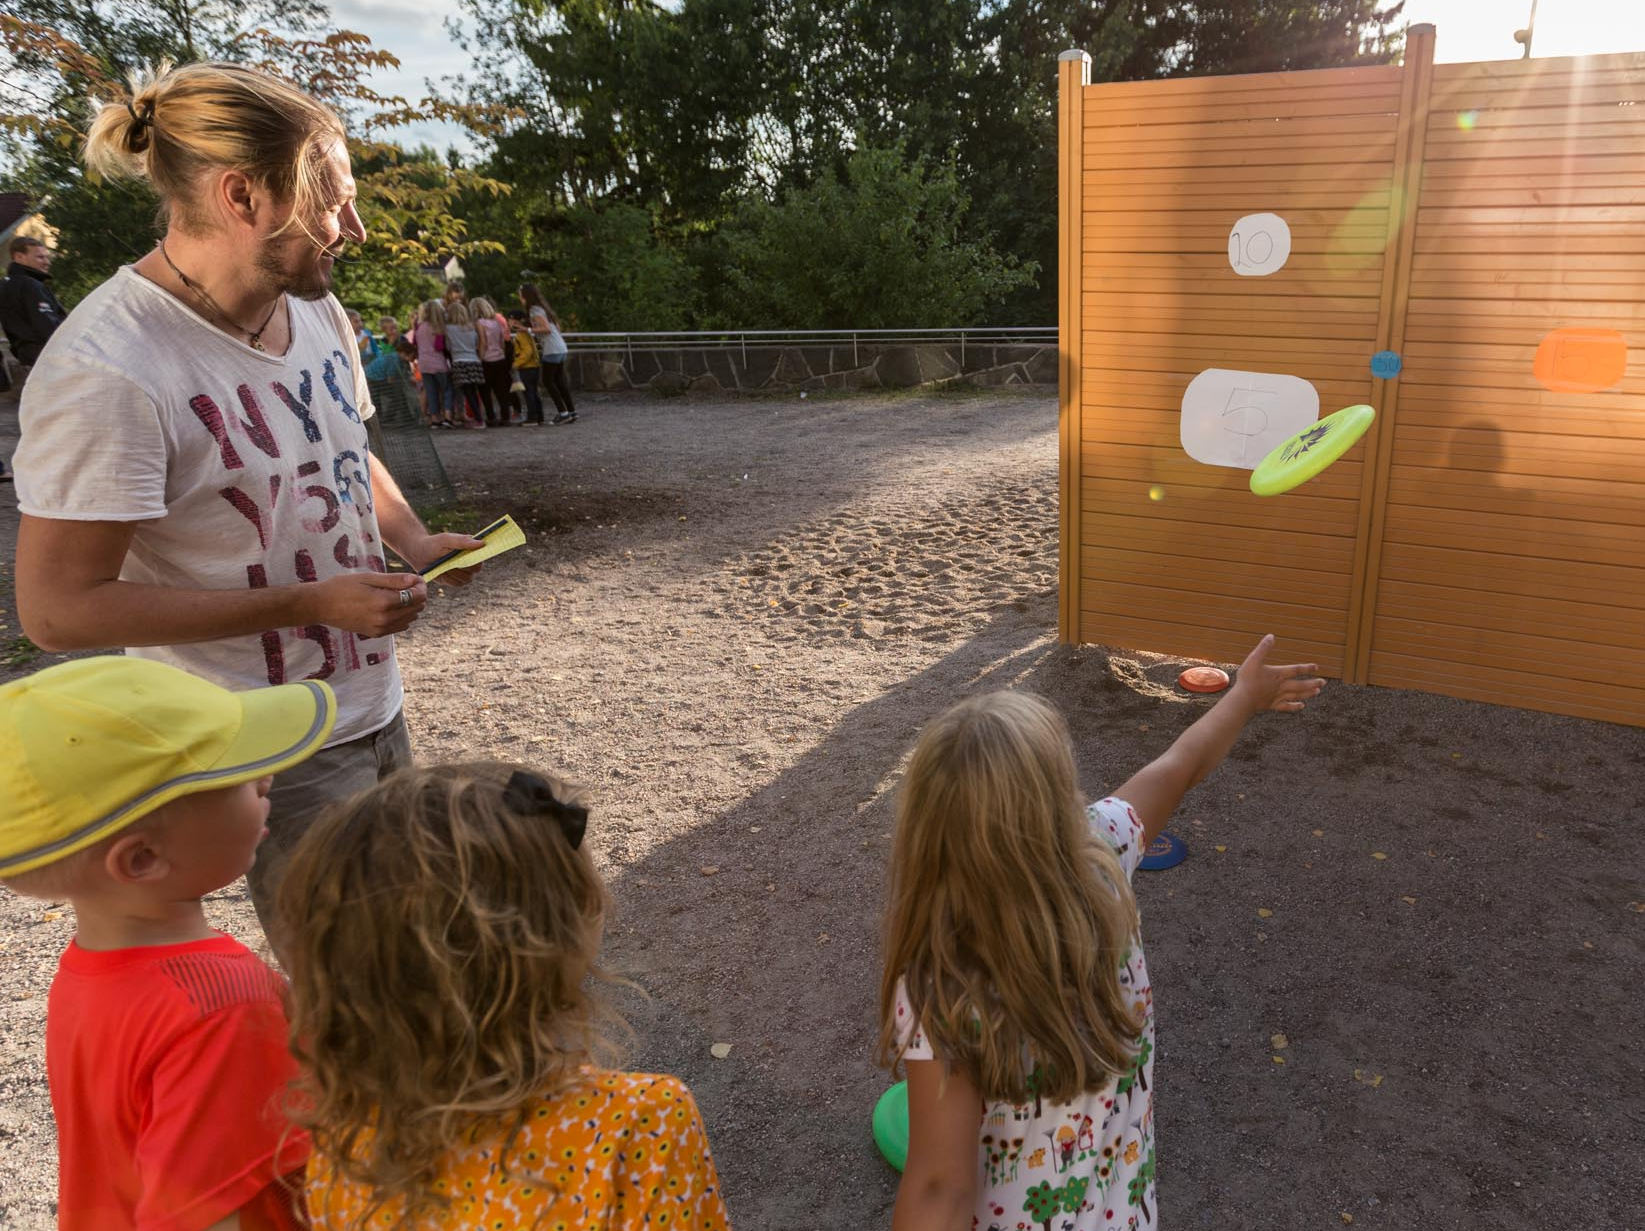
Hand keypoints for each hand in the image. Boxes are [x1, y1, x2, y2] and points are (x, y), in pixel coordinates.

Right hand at [310, 573, 427, 635]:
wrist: (321, 606)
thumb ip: (394, 580)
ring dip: (411, 606)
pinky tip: (392, 606)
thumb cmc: (342, 587)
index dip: (421, 586)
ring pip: (410, 618)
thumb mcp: (369, 578)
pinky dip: (402, 616)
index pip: (416, 596)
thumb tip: (415, 580)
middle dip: (418, 595)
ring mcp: (381, 629)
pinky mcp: (376, 634)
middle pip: (416, 608)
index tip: (417, 579)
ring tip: (400, 593)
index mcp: (383, 603)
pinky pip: (400, 626)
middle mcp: (385, 619)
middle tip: (410, 584)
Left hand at [404, 532, 487, 587]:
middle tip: (449, 562)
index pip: (480, 559)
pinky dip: (449, 579)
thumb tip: (482, 543)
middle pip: (474, 571)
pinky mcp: (455, 580)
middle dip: (461, 568)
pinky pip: (457, 584)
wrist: (418, 553)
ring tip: (442, 565)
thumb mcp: (446, 540)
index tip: (464, 559)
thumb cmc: (433, 543)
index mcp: (471, 550)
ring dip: (454, 573)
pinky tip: (441, 571)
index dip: (475, 561)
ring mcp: (463, 572)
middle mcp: (470, 562)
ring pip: (466, 579)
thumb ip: (463, 541)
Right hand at [1232, 634, 1324, 713]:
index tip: (1316, 667)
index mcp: (1278, 674)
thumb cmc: (1247, 679)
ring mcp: (1278, 697)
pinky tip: (1301, 706)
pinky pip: (1287, 706)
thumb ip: (1263, 648)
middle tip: (1323, 682)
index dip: (1306, 668)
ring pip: (1296, 695)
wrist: (1243, 699)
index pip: (1296, 670)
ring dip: (1308, 693)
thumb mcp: (1253, 660)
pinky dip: (1295, 706)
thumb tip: (1271, 636)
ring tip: (1317, 692)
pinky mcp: (1273, 705)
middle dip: (1312, 683)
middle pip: (1300, 685)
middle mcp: (1281, 686)